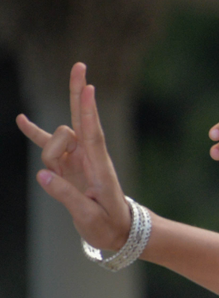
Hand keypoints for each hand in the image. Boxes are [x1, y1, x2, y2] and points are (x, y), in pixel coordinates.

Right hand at [17, 63, 133, 251]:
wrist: (119, 232)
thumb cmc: (108, 226)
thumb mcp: (89, 218)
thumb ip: (66, 196)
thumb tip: (42, 174)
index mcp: (100, 168)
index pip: (93, 134)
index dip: (88, 111)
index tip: (88, 87)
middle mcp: (90, 157)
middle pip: (80, 120)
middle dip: (78, 93)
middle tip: (80, 65)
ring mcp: (78, 158)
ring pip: (56, 140)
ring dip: (49, 154)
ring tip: (56, 178)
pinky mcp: (68, 163)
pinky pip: (48, 144)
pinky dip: (35, 133)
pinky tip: (21, 120)